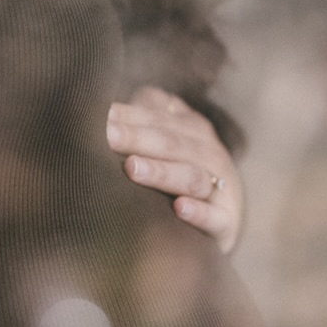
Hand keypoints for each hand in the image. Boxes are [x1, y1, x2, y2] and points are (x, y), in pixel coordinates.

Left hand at [106, 86, 243, 253]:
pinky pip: (214, 218)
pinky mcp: (226, 224)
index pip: (159, 119)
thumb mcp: (171, 144)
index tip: (100, 115)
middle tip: (108, 135)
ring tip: (131, 167)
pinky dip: (199, 213)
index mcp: (194, 131)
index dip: (130, 115)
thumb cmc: (184, 176)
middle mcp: (210, 155)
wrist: (224, 220)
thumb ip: (148, 119)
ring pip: (191, 177)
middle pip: (172, 144)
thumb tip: (113, 103)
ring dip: (162, 172)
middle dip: (138, 138)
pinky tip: (180, 209)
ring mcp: (221, 189)